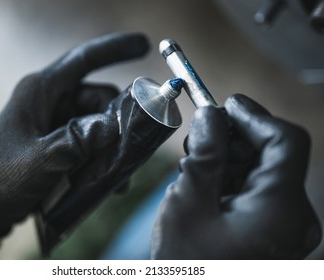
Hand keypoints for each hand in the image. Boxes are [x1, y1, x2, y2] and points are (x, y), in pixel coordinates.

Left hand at [0, 32, 148, 255]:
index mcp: (40, 92)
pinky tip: (109, 181)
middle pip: (97, 99)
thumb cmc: (0, 180)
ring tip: (120, 174)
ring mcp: (54, 124)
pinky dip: (101, 158)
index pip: (82, 61)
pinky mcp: (58, 144)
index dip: (114, 49)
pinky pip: (89, 143)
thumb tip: (114, 126)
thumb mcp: (41, 160)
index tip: (144, 45)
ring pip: (97, 124)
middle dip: (118, 120)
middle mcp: (50, 102)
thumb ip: (78, 140)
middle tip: (133, 145)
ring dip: (111, 146)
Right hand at [151, 94, 320, 258]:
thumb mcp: (188, 205)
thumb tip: (210, 114)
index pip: (285, 142)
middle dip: (236, 138)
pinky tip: (205, 184)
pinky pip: (256, 191)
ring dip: (230, 158)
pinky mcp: (270, 231)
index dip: (255, 116)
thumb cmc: (188, 265)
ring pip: (263, 171)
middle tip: (200, 137)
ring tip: (195, 166)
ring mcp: (283, 226)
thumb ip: (204, 156)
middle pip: (274, 155)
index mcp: (279, 210)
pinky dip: (231, 178)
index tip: (224, 104)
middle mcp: (292, 217)